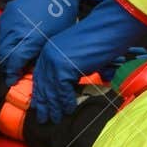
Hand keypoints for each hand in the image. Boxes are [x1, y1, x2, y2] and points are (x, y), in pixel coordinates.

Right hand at [0, 0, 81, 85]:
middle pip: (3, 55)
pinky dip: (7, 38)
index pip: (13, 63)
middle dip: (7, 65)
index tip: (12, 80)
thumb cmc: (60, 15)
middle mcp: (15, 31)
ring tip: (15, 54)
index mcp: (29, 39)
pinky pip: (2, 30)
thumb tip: (28, 69)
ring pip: (0, 44)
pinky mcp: (7, 12)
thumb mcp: (53, 40)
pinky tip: (16, 38)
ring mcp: (9, 20)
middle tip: (13, 69)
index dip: (12, 74)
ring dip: (6, 52)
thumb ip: (38, 56)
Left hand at [31, 0, 143, 122]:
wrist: (107, 28)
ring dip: (54, 108)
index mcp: (48, 50)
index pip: (39, 77)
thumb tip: (65, 86)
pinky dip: (66, 102)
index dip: (39, 93)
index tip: (38, 106)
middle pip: (43, 86)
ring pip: (52, 91)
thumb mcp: (74, 53)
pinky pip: (63, 91)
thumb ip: (65, 67)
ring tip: (56, 119)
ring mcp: (54, 62)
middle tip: (43, 119)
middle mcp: (48, 56)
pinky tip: (69, 109)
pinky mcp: (63, 68)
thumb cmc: (97, 39)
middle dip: (43, 105)